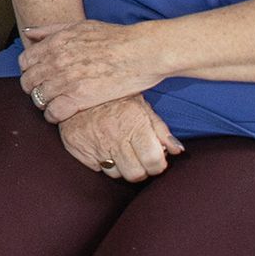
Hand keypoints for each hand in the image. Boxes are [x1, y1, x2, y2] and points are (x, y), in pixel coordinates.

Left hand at [19, 19, 165, 123]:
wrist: (141, 51)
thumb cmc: (115, 37)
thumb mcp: (80, 25)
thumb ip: (51, 29)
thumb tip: (29, 32)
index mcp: (55, 43)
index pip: (24, 62)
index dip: (29, 70)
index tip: (38, 76)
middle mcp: (56, 61)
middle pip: (28, 82)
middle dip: (33, 88)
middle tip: (45, 93)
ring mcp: (66, 80)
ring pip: (38, 99)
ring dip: (44, 103)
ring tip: (55, 104)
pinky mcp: (79, 98)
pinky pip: (53, 113)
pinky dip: (54, 116)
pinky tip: (62, 115)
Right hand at [58, 94, 183, 178]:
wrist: (76, 82)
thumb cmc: (114, 95)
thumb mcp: (141, 106)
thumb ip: (161, 129)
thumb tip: (178, 150)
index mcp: (135, 124)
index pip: (154, 161)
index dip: (158, 165)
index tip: (156, 159)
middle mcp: (114, 135)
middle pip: (135, 174)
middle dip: (141, 169)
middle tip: (138, 157)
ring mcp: (93, 142)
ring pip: (114, 174)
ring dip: (119, 166)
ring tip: (118, 149)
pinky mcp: (76, 146)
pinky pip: (94, 167)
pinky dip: (100, 161)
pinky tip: (101, 146)